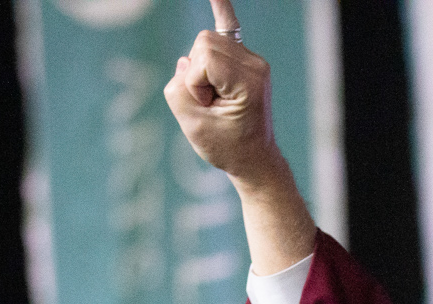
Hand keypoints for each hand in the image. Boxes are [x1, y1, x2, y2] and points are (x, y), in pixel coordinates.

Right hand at [164, 1, 280, 184]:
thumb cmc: (226, 147)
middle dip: (196, 71)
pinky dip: (221, 8)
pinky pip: (229, 26)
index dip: (194, 82)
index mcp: (248, 81)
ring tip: (215, 97)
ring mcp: (252, 61)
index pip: (203, 57)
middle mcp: (255, 64)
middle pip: (205, 41)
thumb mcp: (193, 126)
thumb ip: (178, 89)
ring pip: (207, 41)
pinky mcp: (245, 61)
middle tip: (210, 103)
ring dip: (201, 68)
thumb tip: (186, 62)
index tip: (207, 107)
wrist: (254, 159)